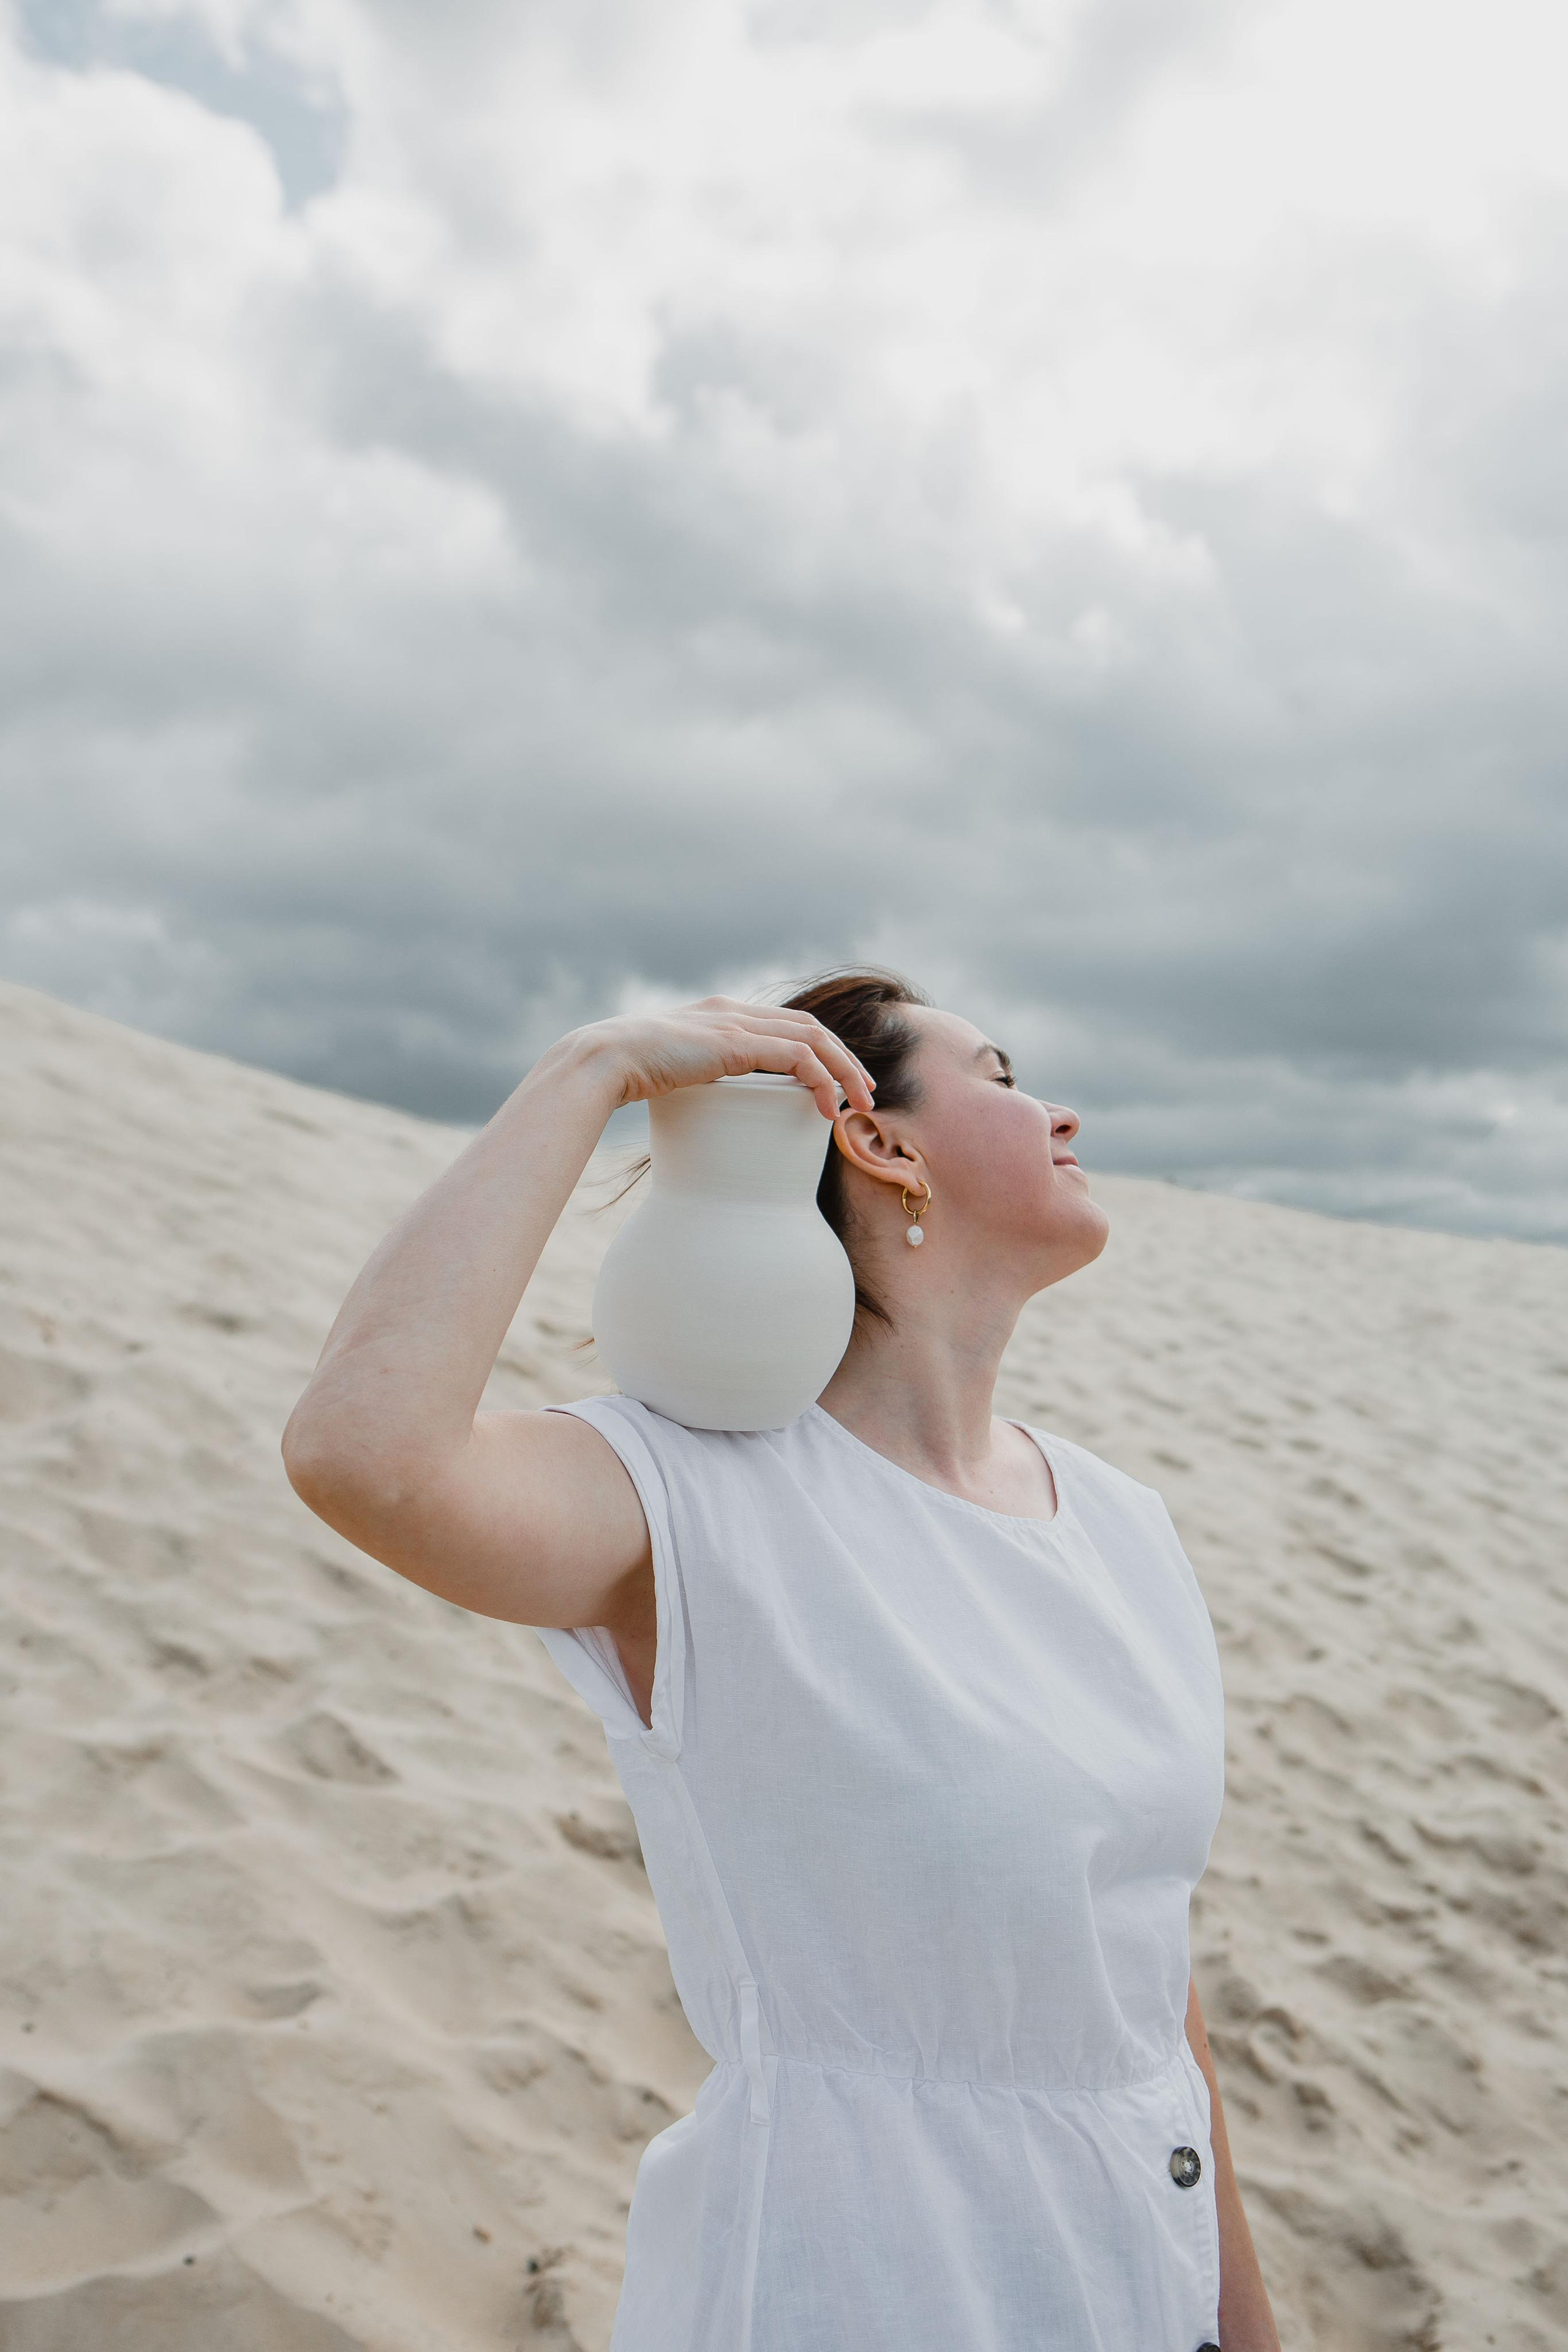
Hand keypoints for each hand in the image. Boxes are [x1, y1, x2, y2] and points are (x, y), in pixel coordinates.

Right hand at [575, 996, 875, 1121]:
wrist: (606, 1059)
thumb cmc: (630, 1073)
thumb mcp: (674, 1071)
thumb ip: (699, 1077)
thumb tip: (710, 1105)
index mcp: (722, 1015)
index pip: (787, 1025)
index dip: (822, 1051)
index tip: (839, 1082)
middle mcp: (735, 1011)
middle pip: (811, 1028)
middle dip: (845, 1061)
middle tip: (865, 1093)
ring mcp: (736, 1023)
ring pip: (813, 1039)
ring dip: (843, 1071)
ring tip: (858, 1103)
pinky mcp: (736, 1042)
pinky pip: (797, 1057)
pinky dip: (820, 1080)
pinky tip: (825, 1107)